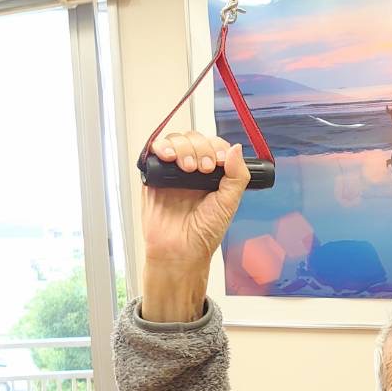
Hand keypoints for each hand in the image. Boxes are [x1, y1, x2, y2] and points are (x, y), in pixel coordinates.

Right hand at [140, 131, 248, 321]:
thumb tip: (235, 148)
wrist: (180, 251)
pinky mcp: (154, 176)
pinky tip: (168, 157)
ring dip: (183, 148)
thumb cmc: (203, 234)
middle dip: (200, 149)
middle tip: (203, 169)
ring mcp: (172, 172)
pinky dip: (161, 148)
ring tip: (187, 168)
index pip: (214, 145)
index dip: (216, 148)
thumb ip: (237, 176)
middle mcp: (192, 170)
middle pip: (194, 139)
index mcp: (212, 175)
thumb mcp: (228, 204)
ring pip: (175, 141)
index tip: (219, 162)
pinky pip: (154, 152)